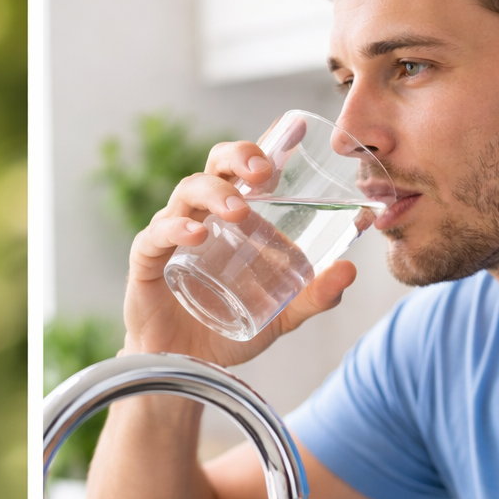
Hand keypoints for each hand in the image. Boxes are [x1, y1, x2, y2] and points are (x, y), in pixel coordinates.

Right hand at [122, 139, 357, 364]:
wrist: (187, 368)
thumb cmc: (226, 329)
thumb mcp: (282, 314)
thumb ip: (315, 295)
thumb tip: (350, 270)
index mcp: (235, 217)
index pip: (247, 169)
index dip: (266, 144)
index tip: (292, 130)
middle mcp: (203, 216)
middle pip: (215, 166)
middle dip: (239, 157)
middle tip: (264, 172)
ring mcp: (173, 234)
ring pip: (188, 192)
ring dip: (215, 194)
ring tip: (239, 211)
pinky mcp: (148, 260)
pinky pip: (157, 234)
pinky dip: (176, 229)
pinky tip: (197, 235)